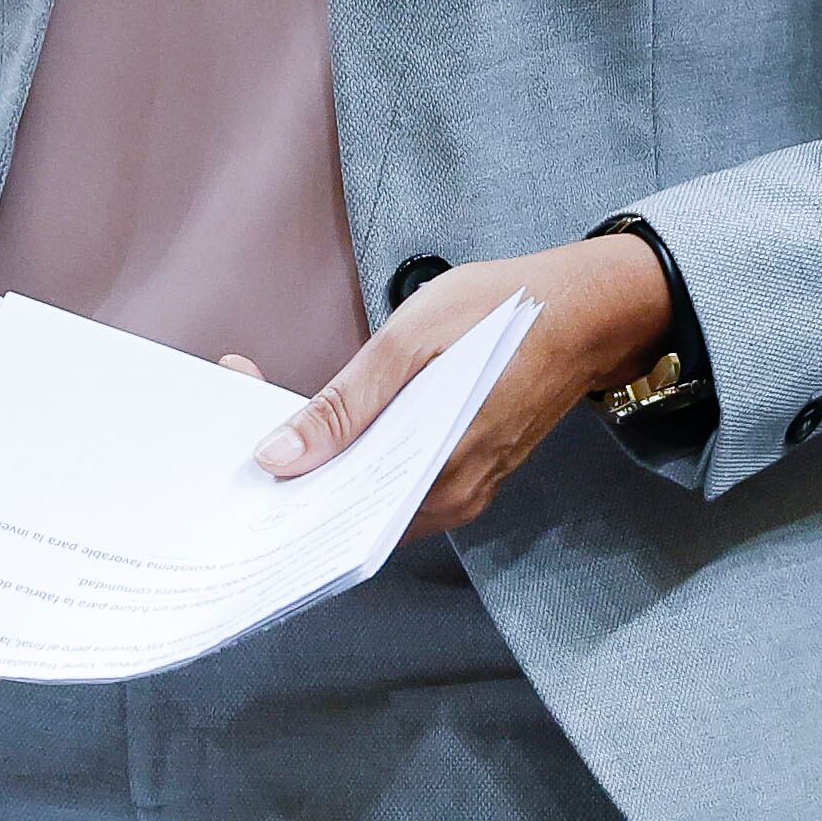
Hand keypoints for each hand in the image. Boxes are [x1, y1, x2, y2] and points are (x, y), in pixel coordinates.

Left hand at [251, 234, 673, 542]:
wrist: (584, 310)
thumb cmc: (502, 314)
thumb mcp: (410, 343)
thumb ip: (344, 407)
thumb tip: (278, 458)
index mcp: (437, 479)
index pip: (335, 510)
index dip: (282, 485)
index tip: (237, 451)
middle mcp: (451, 502)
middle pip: (351, 508)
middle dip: (295, 473)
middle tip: (245, 433)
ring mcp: (463, 490)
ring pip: (373, 494)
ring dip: (326, 464)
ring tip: (278, 426)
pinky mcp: (469, 471)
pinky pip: (401, 479)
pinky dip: (363, 457)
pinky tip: (334, 428)